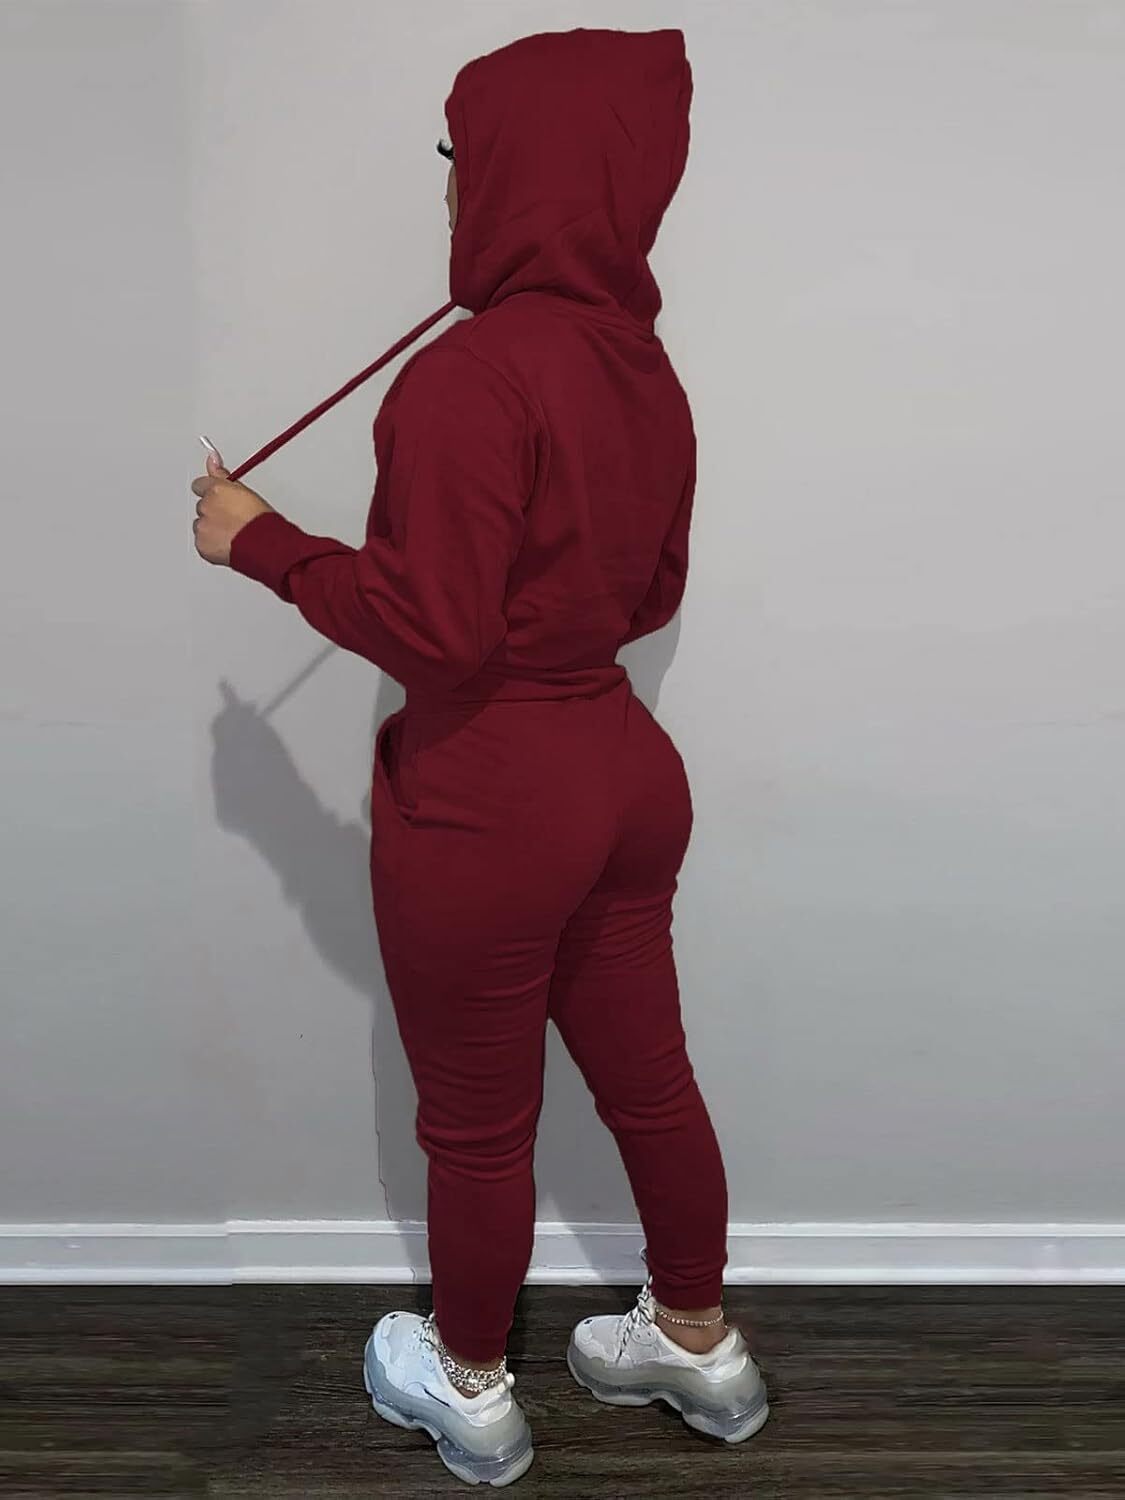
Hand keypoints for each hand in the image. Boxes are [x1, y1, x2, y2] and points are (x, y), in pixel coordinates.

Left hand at [191, 448, 273, 565]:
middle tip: (232, 519)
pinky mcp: (202, 545)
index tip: (218, 498)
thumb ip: (222, 475)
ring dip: (211, 528)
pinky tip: (228, 544)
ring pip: (201, 525)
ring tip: (232, 534)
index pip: (200, 485)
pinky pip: (202, 543)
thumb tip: (212, 459)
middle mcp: (206, 506)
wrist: (263, 546)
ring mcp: (202, 526)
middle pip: (202, 506)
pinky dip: (211, 544)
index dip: (210, 492)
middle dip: (213, 512)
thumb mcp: (245, 491)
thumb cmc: (259, 520)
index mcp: (215, 490)